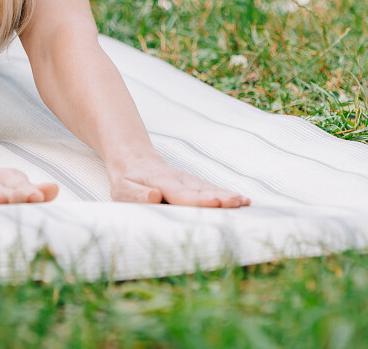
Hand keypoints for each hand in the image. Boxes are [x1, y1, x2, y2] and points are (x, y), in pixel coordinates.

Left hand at [108, 156, 249, 207]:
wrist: (135, 163)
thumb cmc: (128, 181)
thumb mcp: (123, 189)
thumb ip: (136, 194)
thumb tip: (154, 196)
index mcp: (161, 182)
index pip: (181, 194)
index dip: (198, 200)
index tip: (214, 202)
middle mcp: (179, 180)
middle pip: (201, 191)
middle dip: (220, 198)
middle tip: (237, 203)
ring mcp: (189, 181)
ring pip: (210, 189)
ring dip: (227, 196)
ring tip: (244, 202)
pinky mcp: (194, 185)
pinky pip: (212, 190)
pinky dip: (227, 194)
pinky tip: (242, 200)